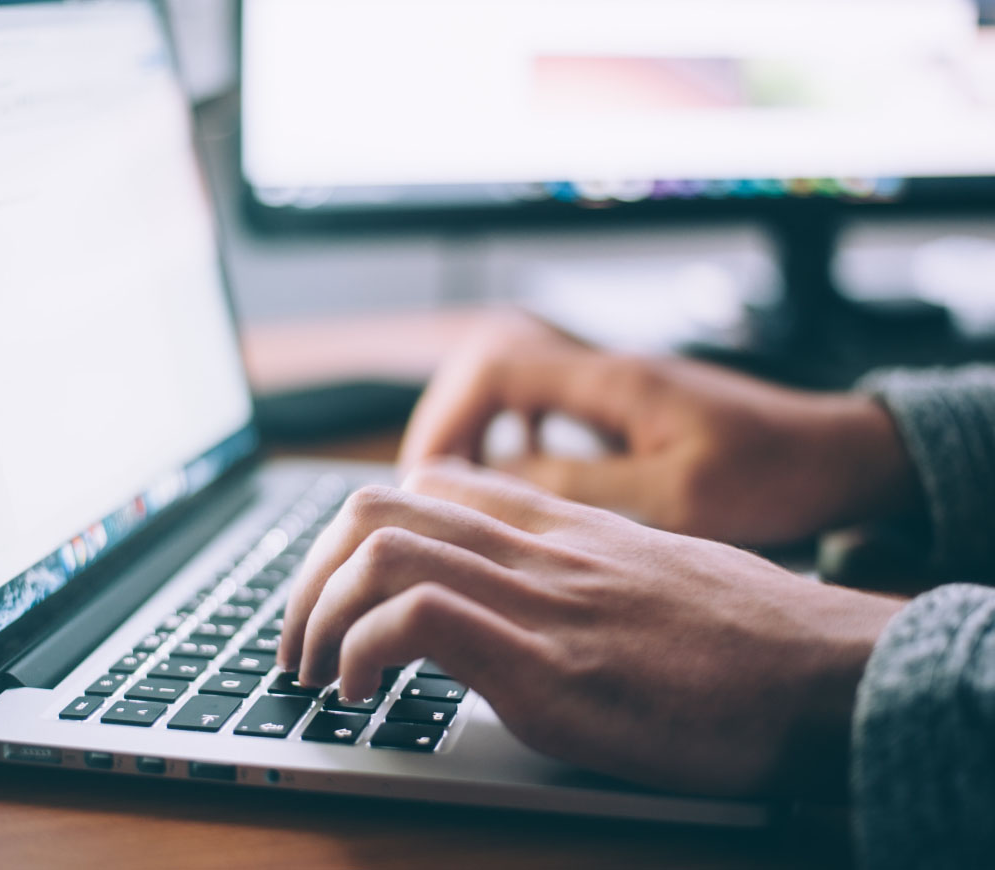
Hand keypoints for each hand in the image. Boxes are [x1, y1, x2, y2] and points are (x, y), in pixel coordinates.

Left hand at [281, 460, 902, 796]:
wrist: (824, 671)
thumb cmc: (745, 635)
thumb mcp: (649, 573)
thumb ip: (578, 566)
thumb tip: (527, 594)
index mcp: (557, 526)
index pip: (427, 485)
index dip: (357, 533)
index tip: (339, 589)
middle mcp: (536, 548)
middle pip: (377, 506)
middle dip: (309, 573)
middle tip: (299, 638)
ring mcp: (538, 600)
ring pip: (380, 549)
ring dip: (316, 613)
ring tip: (314, 672)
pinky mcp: (548, 667)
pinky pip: (417, 619)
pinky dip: (362, 651)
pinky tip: (361, 694)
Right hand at [399, 310, 919, 546]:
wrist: (835, 455)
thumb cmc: (772, 474)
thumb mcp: (677, 497)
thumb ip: (583, 485)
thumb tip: (497, 480)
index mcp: (613, 381)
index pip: (496, 366)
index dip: (447, 417)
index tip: (428, 476)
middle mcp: (605, 370)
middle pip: (490, 364)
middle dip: (448, 421)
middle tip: (428, 484)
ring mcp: (614, 385)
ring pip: (512, 382)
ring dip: (476, 426)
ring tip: (458, 482)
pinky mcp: (625, 406)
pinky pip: (544, 403)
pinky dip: (512, 433)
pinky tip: (515, 473)